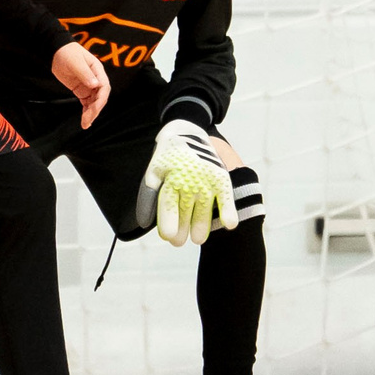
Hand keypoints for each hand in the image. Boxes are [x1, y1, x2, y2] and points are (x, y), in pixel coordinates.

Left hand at [51, 42, 109, 127]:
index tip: (94, 109)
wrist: (56, 52)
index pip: (104, 88)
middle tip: (87, 121)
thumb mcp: (75, 62)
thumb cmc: (67, 53)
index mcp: (98, 71)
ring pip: (94, 102)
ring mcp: (89, 86)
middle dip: (95, 110)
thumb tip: (95, 85)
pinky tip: (85, 120)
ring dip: (91, 113)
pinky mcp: (82, 90)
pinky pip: (87, 103)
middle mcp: (96, 79)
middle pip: (100, 98)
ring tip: (86, 124)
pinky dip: (87, 111)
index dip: (100, 100)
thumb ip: (84, 73)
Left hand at [136, 122, 237, 246]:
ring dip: (201, 226)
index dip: (168, 223)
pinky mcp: (219, 177)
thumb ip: (150, 194)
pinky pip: (225, 196)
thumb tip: (145, 221)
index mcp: (170, 179)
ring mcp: (205, 179)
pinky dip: (228, 210)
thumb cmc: (168, 158)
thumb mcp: (154, 172)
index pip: (168, 206)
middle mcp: (188, 180)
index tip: (168, 237)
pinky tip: (229, 224)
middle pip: (185, 211)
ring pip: (203, 209)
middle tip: (178, 243)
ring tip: (198, 239)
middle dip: (182, 229)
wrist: (186, 131)